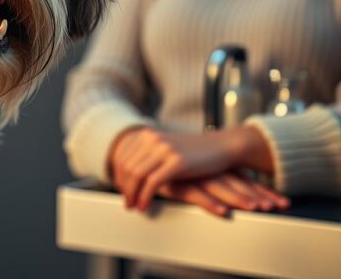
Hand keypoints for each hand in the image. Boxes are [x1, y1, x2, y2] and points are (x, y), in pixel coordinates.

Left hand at [109, 126, 245, 210]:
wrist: (222, 146)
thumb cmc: (195, 153)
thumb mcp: (167, 149)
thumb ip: (149, 156)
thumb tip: (129, 175)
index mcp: (147, 134)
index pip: (122, 158)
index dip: (119, 178)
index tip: (122, 191)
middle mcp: (152, 139)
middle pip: (126, 168)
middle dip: (124, 188)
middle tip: (127, 203)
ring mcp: (164, 149)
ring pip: (136, 175)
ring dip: (132, 194)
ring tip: (134, 206)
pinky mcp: (176, 161)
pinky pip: (152, 182)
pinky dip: (145, 196)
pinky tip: (144, 206)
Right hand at [155, 172, 289, 217]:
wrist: (141, 150)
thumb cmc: (170, 165)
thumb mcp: (194, 170)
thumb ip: (212, 178)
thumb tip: (234, 189)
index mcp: (216, 167)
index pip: (245, 180)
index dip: (263, 191)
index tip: (281, 202)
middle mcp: (208, 170)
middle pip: (238, 184)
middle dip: (259, 196)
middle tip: (276, 205)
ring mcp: (193, 175)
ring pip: (221, 188)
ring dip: (239, 199)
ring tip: (255, 208)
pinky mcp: (177, 183)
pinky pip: (196, 194)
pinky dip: (210, 203)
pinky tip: (222, 210)